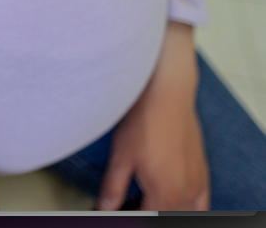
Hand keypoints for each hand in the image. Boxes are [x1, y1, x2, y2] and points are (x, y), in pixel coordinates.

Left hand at [99, 22, 209, 210]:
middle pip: (166, 216)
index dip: (129, 215)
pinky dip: (189, 207)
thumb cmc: (143, 122)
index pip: (146, 218)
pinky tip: (175, 200)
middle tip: (128, 204)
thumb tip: (106, 208)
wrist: (167, 94)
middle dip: (146, 212)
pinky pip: (202, 203)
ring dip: (166, 211)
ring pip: (186, 212)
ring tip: (147, 202)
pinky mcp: (203, 171)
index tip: (116, 210)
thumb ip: (113, 187)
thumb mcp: (120, 156)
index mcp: (164, 194)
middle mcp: (186, 194)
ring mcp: (198, 183)